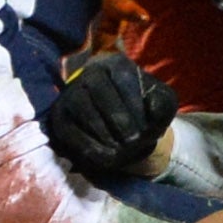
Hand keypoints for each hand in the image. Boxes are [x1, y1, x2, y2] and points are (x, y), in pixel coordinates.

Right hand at [45, 50, 177, 179]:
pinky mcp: (59, 115)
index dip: (135, 105)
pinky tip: (106, 157)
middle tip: (133, 141)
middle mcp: (89, 73)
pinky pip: (70, 130)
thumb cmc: (145, 110)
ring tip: (122, 150)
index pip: (124, 78)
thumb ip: (162, 103)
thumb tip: (150, 106)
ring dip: (106, 134)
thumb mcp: (163, 104)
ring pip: (84, 111)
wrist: (124, 127)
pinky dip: (89, 147)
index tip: (145, 128)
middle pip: (101, 94)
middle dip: (120, 121)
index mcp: (117, 65)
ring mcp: (71, 94)